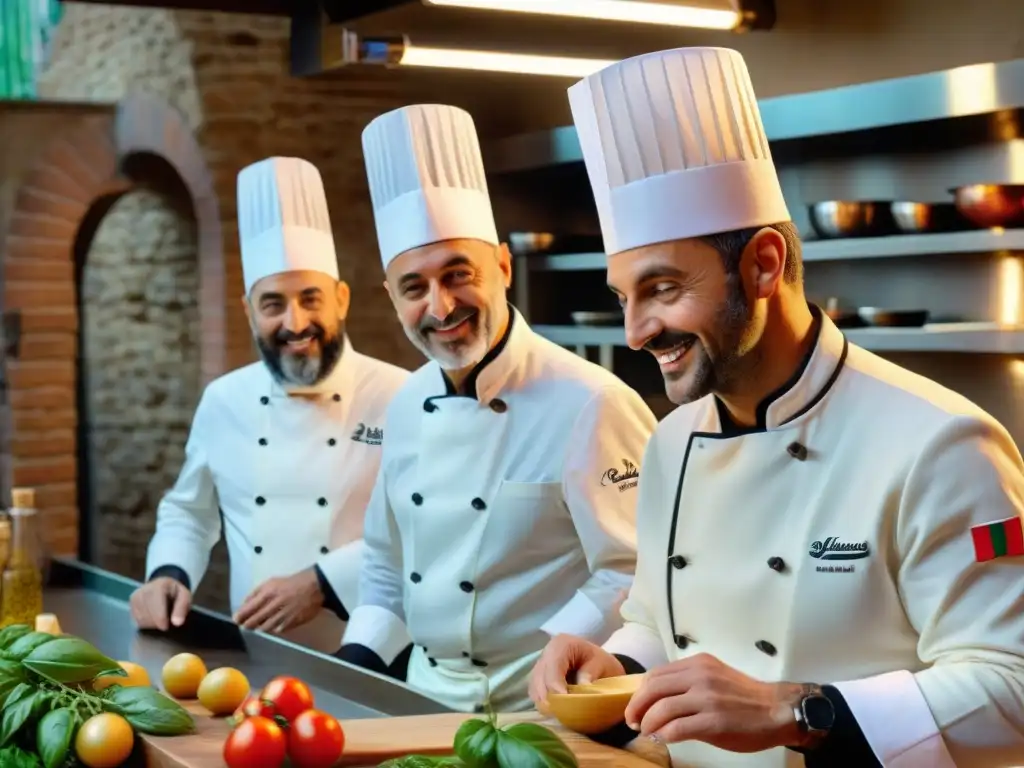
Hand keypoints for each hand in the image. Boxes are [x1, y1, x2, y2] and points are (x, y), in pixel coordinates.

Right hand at [130, 577, 191, 630]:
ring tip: (160, 619)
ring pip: (141, 619)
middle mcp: (143, 590)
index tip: (166, 627)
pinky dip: (145, 624)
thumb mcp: (185, 597)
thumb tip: (177, 623)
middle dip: (157, 623)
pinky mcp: (131, 606)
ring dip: (151, 625)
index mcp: (159, 586)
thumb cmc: (175, 593)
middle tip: (166, 623)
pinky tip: (153, 619)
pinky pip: (136, 621)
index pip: (156, 605)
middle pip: (147, 614)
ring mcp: (135, 598)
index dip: (160, 618)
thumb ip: (182, 608)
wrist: (163, 586)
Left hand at [233, 568, 323, 633]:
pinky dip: (273, 629)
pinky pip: (278, 630)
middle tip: (244, 626)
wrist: (314, 586)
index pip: (248, 608)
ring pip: (265, 627)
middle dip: (247, 624)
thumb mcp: (271, 582)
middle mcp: (274, 605)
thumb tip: (243, 604)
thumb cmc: (291, 583)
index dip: (240, 615)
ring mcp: (283, 615)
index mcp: (268, 593)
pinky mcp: (292, 623)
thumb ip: (256, 592)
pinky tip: (271, 627)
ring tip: (256, 627)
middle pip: (254, 620)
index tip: (236, 619)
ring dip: (259, 628)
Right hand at [528, 634, 625, 712]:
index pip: (553, 669)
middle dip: (551, 699)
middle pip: (540, 680)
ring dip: (546, 703)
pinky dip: (544, 704)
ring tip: (561, 714)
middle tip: (564, 714)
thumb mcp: (602, 663)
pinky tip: (556, 710)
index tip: (567, 704)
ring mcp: (539, 667)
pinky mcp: (537, 679)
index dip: (557, 688)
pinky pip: (535, 694)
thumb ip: (590, 673)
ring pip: (535, 689)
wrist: (594, 660)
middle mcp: (546, 654)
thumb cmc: (599, 661)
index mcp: (561, 645)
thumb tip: (581, 687)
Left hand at [625, 653, 803, 751]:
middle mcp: (700, 676)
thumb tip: (657, 699)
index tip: (636, 707)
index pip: (656, 675)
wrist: (777, 710)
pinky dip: (664, 735)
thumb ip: (688, 682)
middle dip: (637, 707)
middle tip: (633, 722)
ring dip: (648, 723)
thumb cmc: (745, 698)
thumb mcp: (714, 677)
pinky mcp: (714, 721)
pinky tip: (662, 738)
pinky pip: (677, 728)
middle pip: (654, 689)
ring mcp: (707, 698)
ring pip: (662, 709)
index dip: (640, 693)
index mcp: (697, 664)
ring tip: (646, 732)